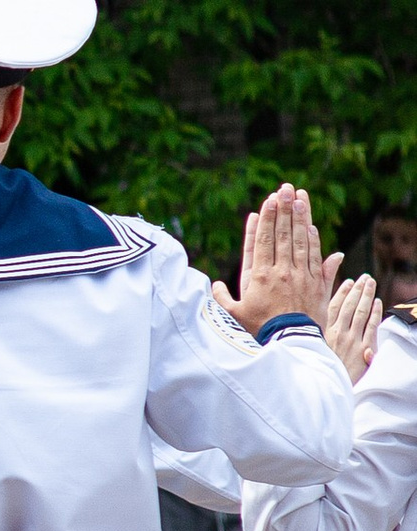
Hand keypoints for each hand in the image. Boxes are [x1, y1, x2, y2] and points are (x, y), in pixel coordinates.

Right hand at [228, 183, 328, 333]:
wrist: (291, 342)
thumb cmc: (260, 330)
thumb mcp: (234, 315)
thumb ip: (223, 298)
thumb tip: (214, 285)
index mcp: (259, 276)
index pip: (263, 240)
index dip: (266, 219)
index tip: (268, 201)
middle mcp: (281, 271)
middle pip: (283, 234)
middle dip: (284, 209)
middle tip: (285, 188)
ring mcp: (300, 275)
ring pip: (300, 240)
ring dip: (300, 217)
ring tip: (299, 197)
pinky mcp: (316, 283)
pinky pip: (315, 256)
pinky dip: (313, 239)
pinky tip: (311, 225)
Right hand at [325, 273, 381, 384]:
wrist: (326, 388)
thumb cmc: (318, 370)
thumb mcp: (311, 351)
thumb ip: (317, 336)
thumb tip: (318, 325)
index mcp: (324, 333)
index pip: (333, 306)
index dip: (341, 293)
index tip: (348, 282)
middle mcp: (338, 333)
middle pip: (349, 305)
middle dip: (357, 290)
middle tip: (364, 277)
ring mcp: (352, 340)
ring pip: (361, 312)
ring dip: (367, 295)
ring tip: (371, 283)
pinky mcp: (363, 348)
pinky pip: (371, 326)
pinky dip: (375, 312)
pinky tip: (378, 302)